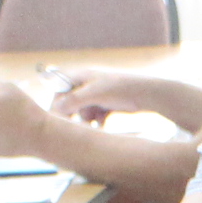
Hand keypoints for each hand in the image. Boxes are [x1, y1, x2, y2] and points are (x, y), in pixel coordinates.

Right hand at [45, 67, 160, 124]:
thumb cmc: (119, 89)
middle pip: (70, 103)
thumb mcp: (94, 93)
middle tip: (76, 126)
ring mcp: (96, 95)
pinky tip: (102, 123)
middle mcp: (87, 85)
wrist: (145, 94)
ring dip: (86, 120)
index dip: (57, 104)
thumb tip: (56, 108)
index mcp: (81, 76)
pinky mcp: (105, 105)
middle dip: (73, 115)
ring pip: (82, 112)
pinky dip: (96, 121)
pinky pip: (94, 117)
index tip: (57, 119)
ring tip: (94, 122)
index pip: (59, 90)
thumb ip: (74, 100)